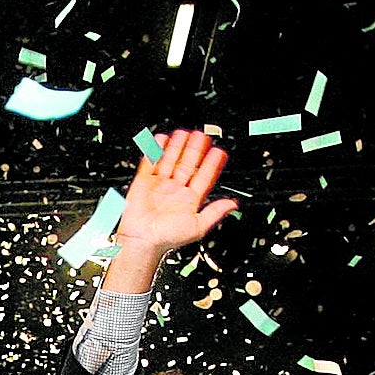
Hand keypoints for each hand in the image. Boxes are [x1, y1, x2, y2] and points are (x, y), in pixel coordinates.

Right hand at [104, 129, 236, 293]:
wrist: (141, 240)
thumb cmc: (166, 238)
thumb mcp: (198, 227)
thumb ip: (215, 213)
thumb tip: (233, 205)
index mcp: (189, 200)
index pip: (203, 177)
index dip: (211, 164)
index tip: (218, 152)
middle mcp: (175, 191)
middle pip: (187, 165)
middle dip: (195, 150)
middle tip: (202, 135)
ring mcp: (159, 186)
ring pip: (170, 161)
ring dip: (177, 147)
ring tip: (184, 133)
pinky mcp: (143, 183)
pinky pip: (150, 163)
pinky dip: (154, 151)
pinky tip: (161, 140)